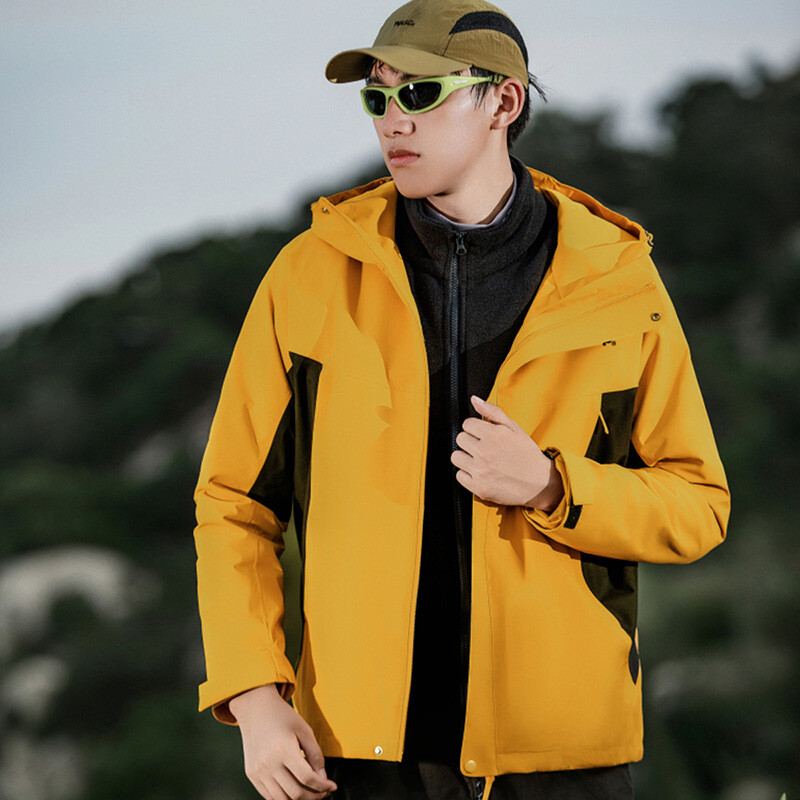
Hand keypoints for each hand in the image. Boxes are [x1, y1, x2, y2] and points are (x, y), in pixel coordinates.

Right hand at [229, 684, 336, 799]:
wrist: (255, 708)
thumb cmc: (282, 716)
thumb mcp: (304, 729)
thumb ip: (315, 754)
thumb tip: (323, 778)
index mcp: (284, 749)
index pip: (307, 778)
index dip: (323, 786)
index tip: (332, 786)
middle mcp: (268, 763)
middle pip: (295, 793)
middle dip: (314, 796)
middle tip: (324, 792)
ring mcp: (258, 771)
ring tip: (310, 792)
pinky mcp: (251, 774)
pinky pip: (269, 796)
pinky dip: (284, 798)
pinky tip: (295, 790)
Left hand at [450, 396, 563, 512]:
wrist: (540, 483)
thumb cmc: (527, 455)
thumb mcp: (514, 428)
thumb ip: (492, 412)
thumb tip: (474, 400)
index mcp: (494, 435)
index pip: (467, 424)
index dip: (476, 428)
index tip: (484, 435)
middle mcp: (485, 452)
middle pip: (460, 439)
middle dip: (471, 442)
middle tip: (484, 448)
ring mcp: (481, 470)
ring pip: (456, 457)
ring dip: (466, 458)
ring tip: (481, 460)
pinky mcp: (479, 487)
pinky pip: (459, 476)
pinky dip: (468, 475)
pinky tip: (481, 473)